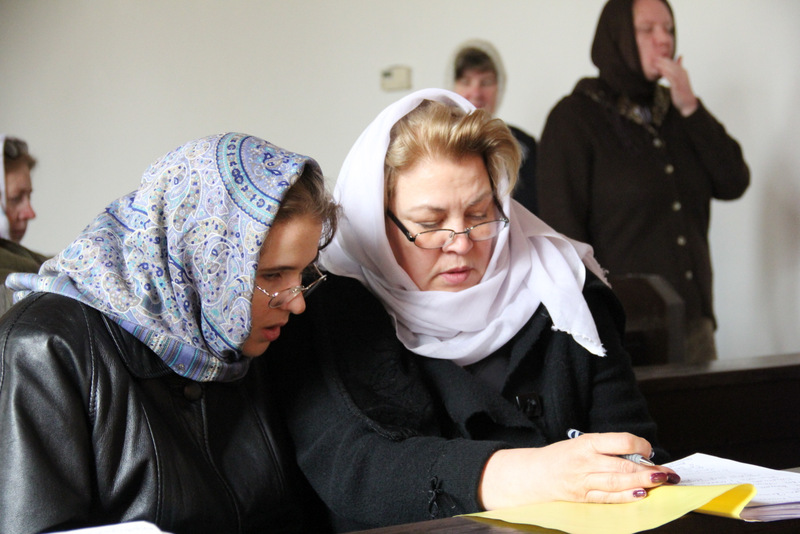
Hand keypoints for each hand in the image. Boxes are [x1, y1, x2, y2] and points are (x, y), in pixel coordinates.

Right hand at [478, 432, 679, 509]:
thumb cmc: (563, 456)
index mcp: (587, 443)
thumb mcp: (583, 444)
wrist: (535, 474)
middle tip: (666, 473)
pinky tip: (641, 494)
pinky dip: (626, 496)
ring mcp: (584, 481)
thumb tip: (641, 456)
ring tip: (660, 481)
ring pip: (618, 482)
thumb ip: (608, 448)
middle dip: (648, 469)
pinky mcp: (584, 497)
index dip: (639, 445)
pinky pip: (609, 497)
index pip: (620, 441)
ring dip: (642, 482)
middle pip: (622, 465)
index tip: (648, 450)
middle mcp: (586, 461)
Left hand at [655, 56, 697, 116]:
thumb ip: (678, 70)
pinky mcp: (678, 86)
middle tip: (655, 58)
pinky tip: (660, 72)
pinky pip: (672, 78)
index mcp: (683, 72)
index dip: (666, 59)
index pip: (674, 63)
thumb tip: (679, 59)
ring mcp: (681, 80)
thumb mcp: (679, 80)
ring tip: (656, 63)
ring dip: (664, 66)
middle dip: (664, 60)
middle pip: (673, 65)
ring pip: (672, 70)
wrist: (687, 102)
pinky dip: (666, 74)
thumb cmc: (682, 91)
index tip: (658, 57)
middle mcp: (683, 74)